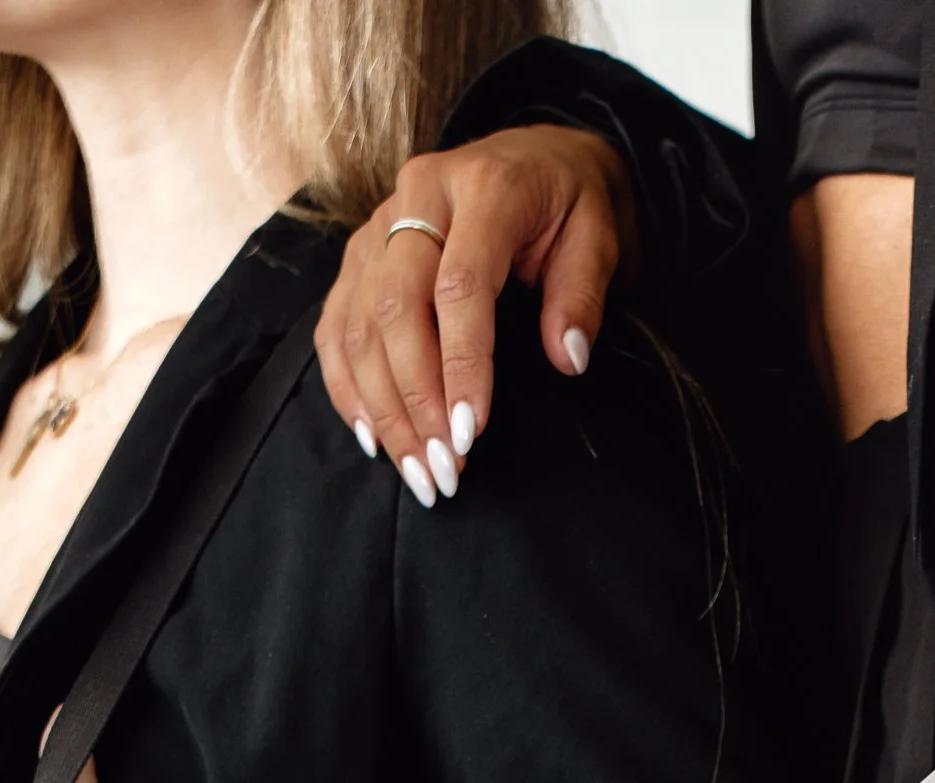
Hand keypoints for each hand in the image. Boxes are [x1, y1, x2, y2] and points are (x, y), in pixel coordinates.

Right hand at [315, 127, 635, 500]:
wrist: (538, 158)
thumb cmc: (570, 204)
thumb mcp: (598, 236)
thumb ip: (583, 293)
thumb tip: (568, 358)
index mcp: (484, 185)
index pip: (459, 284)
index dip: (461, 364)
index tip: (470, 431)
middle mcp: (419, 194)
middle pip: (395, 306)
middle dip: (416, 399)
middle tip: (444, 469)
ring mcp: (379, 222)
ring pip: (360, 322)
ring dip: (383, 407)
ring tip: (417, 472)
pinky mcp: (360, 252)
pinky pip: (336, 324)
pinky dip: (348, 386)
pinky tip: (374, 437)